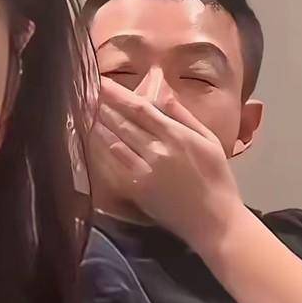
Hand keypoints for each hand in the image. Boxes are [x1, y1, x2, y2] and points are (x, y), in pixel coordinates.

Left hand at [89, 77, 244, 252]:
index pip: (140, 108)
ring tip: (85, 107)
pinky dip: (107, 146)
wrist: (214, 221)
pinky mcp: (137, 186)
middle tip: (86, 89)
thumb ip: (184, 116)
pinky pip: (118, 161)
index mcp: (177, 135)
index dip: (117, 94)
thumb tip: (164, 92)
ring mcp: (145, 169)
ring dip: (100, 122)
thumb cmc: (216, 178)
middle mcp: (158, 149)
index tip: (101, 82)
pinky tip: (96, 135)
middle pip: (123, 122)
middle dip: (103, 104)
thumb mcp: (209, 141)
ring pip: (116, 139)